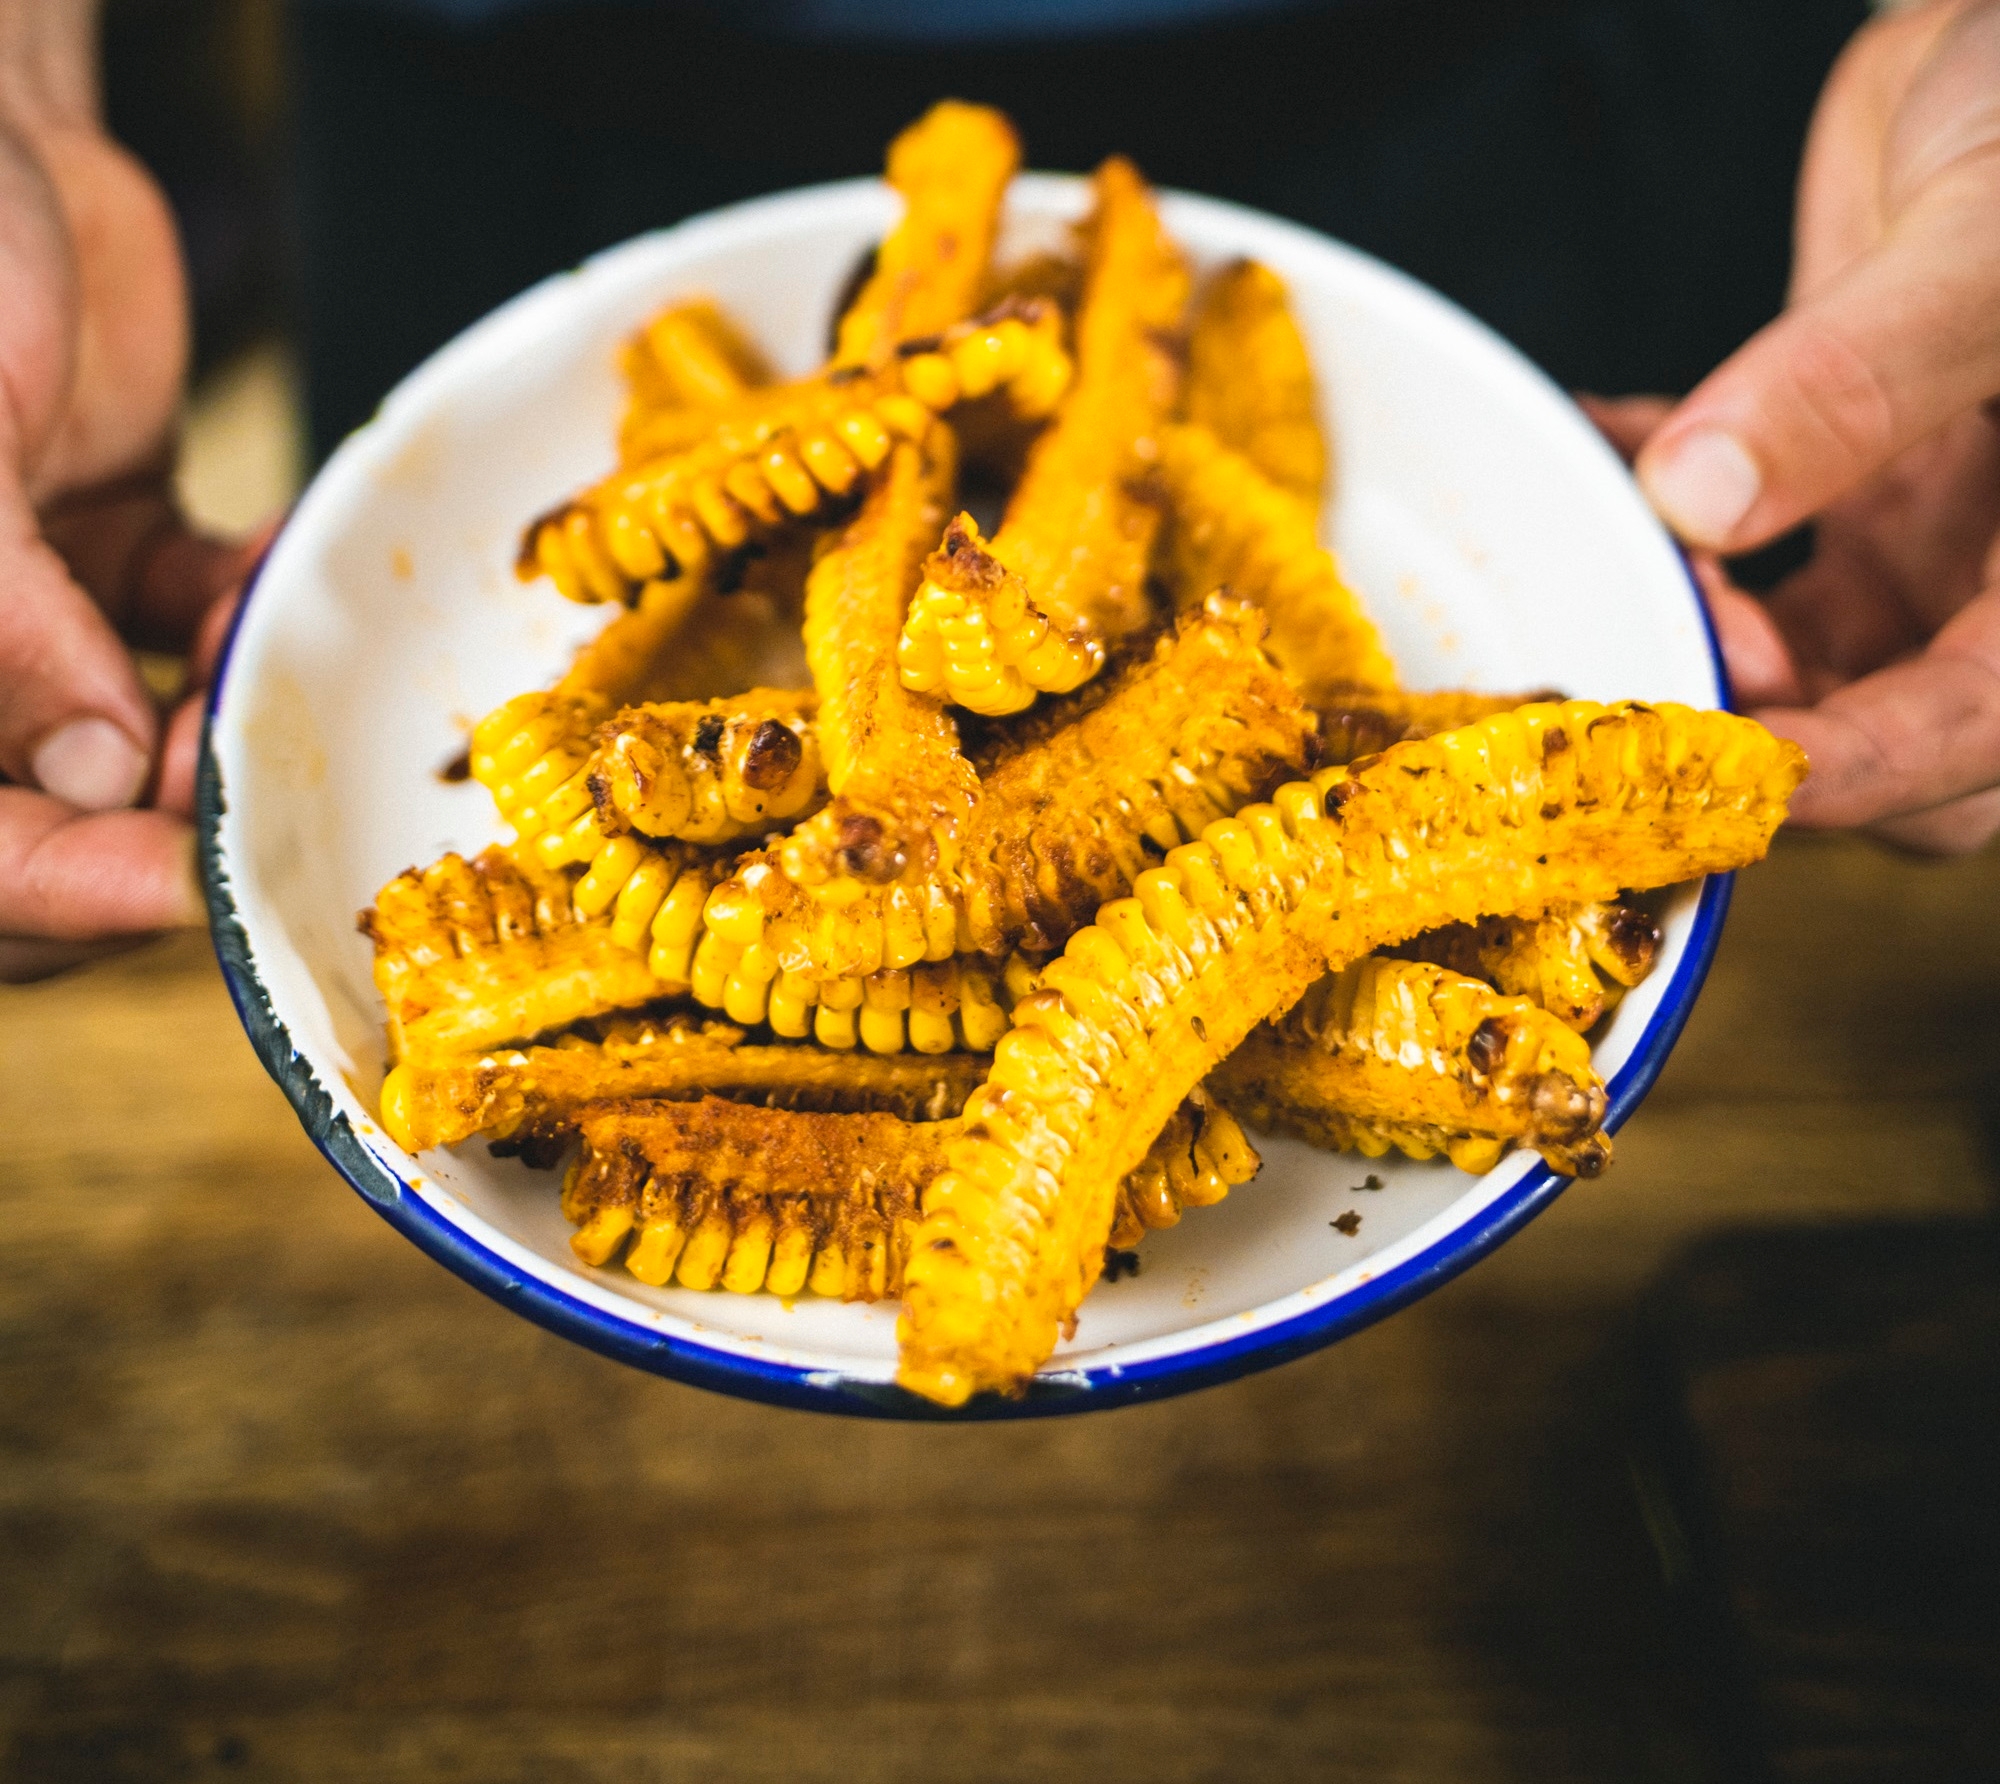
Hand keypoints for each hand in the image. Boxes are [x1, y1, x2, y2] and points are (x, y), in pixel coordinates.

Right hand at [0, 18, 263, 981]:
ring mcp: (17, 612)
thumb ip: (8, 621)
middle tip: (245, 780)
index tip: (181, 883)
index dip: (58, 887)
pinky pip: (185, 629)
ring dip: (215, 726)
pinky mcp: (97, 555)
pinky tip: (268, 575)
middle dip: (152, 824)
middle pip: (43, 823)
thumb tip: (101, 771)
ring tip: (262, 665)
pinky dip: (238, 617)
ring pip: (130, 747)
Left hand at [1589, 0, 1999, 853]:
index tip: (1720, 768)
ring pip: (1800, 664)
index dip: (1856, 768)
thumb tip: (1705, 499)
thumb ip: (1865, 372)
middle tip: (1649, 670)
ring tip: (1626, 552)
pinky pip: (1740, 552)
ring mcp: (1931, 536)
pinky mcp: (1848, 484)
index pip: (1979, 723)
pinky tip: (1603, 458)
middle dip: (1759, 729)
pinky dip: (1657, 519)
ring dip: (1694, 631)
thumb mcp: (1996, 237)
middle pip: (1891, 738)